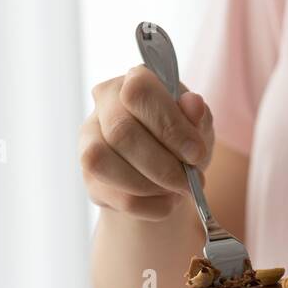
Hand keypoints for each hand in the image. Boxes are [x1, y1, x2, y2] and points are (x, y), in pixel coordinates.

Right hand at [79, 67, 213, 220]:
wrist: (167, 174)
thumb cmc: (181, 140)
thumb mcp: (198, 126)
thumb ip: (197, 116)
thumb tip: (193, 104)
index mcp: (134, 81)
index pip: (139, 93)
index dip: (169, 126)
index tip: (195, 154)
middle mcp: (104, 104)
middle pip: (120, 133)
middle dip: (162, 166)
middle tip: (189, 183)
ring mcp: (89, 139)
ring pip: (103, 163)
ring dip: (149, 186)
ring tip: (177, 191)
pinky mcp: (90, 176)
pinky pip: (114, 195)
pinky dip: (148, 206)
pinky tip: (166, 202)